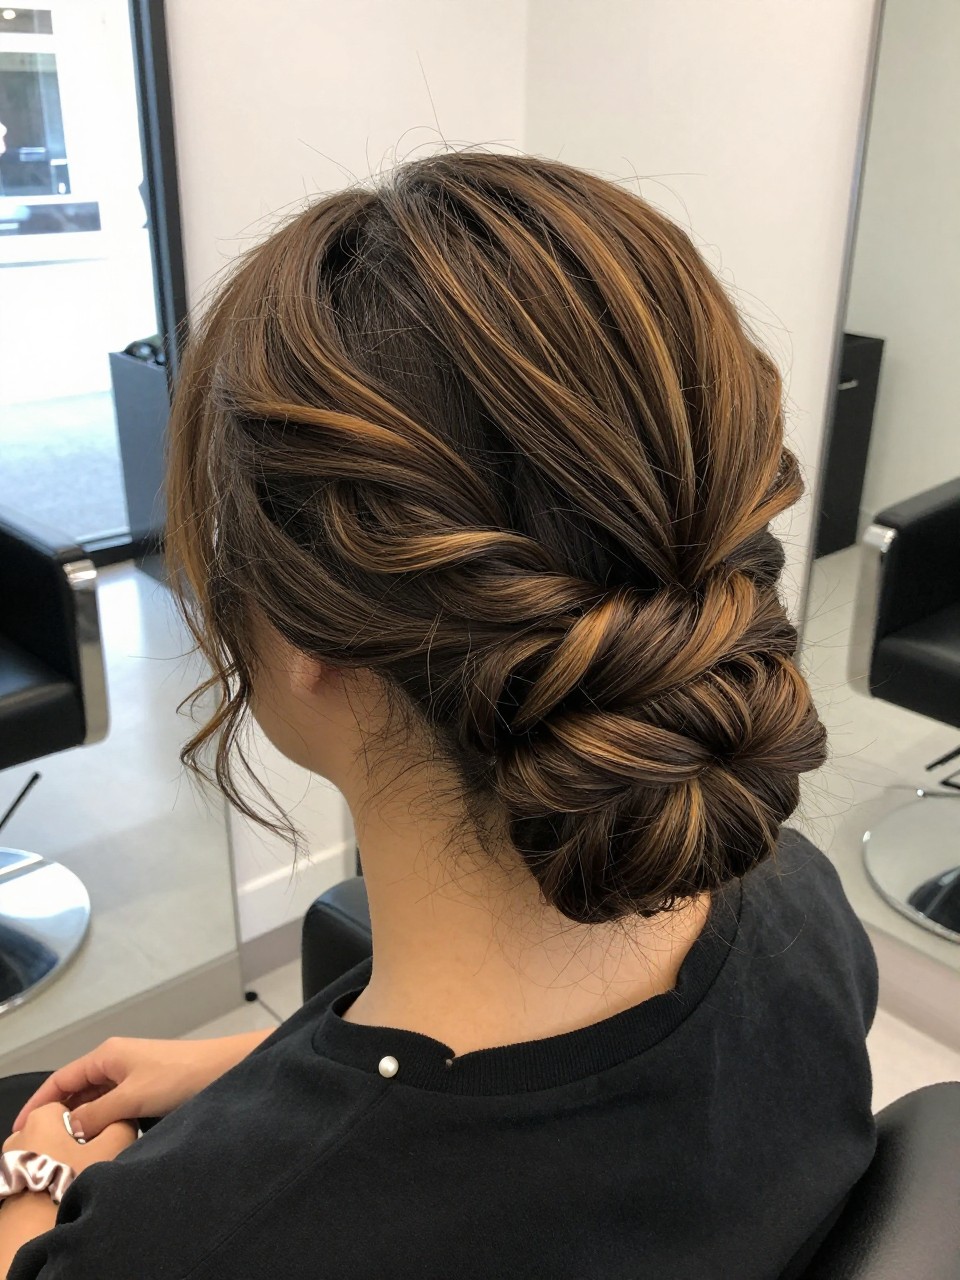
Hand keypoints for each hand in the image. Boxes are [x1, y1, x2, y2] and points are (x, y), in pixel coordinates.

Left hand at [0, 1106, 135, 1275]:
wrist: (33, 1233)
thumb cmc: (70, 1182)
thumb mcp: (113, 1146)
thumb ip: (121, 1123)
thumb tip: (122, 1117)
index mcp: (42, 1116)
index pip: (76, 1106)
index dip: (94, 1123)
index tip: (104, 1142)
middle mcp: (20, 1133)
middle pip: (61, 1131)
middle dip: (77, 1145)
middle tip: (93, 1164)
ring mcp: (11, 1162)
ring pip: (50, 1155)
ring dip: (64, 1165)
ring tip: (78, 1183)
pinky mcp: (9, 1186)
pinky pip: (38, 1176)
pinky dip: (50, 1182)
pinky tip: (61, 1196)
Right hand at [12, 1031, 269, 1140]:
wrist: (223, 1070)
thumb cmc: (179, 1077)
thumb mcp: (132, 1098)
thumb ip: (96, 1114)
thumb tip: (67, 1128)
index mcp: (106, 1056)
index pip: (61, 1079)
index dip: (38, 1102)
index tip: (18, 1129)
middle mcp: (115, 1061)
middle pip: (75, 1089)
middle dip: (57, 1114)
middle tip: (41, 1145)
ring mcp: (131, 1074)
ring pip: (94, 1099)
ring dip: (81, 1120)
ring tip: (65, 1148)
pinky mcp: (145, 1087)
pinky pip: (112, 1104)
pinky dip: (101, 1120)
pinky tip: (97, 1140)